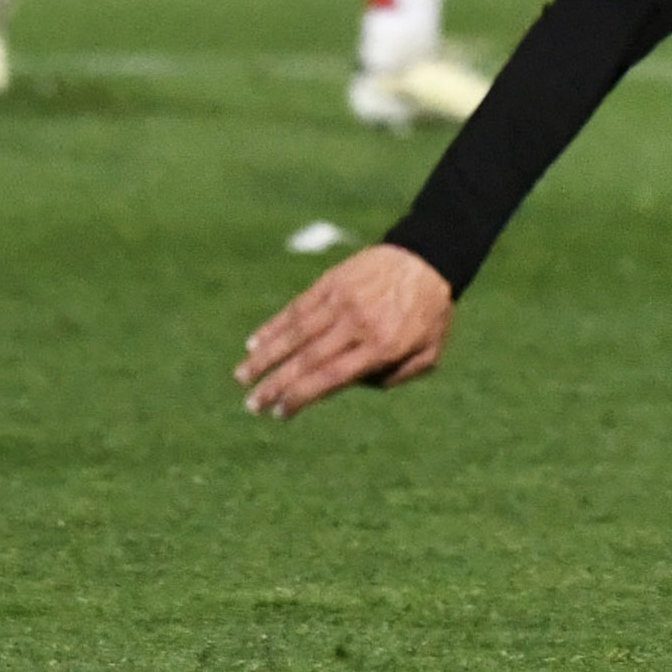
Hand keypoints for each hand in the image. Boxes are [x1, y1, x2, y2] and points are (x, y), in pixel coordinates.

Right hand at [236, 243, 452, 418]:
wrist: (429, 258)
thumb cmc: (430, 313)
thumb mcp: (428, 353)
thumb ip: (395, 377)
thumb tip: (351, 385)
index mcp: (382, 347)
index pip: (331, 378)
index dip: (301, 397)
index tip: (280, 412)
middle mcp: (358, 325)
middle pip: (307, 360)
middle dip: (275, 385)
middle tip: (252, 405)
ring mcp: (342, 301)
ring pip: (295, 333)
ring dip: (265, 357)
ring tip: (242, 377)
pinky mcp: (332, 282)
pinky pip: (297, 308)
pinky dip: (274, 326)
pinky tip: (254, 343)